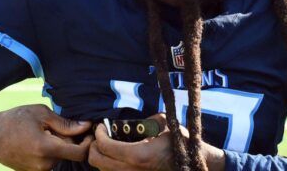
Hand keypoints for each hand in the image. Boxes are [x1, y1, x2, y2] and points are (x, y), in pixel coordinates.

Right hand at [0, 104, 92, 170]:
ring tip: (49, 131)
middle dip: (73, 141)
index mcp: (46, 148)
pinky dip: (51, 151)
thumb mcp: (41, 114)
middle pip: (69, 154)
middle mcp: (43, 164)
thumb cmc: (14, 120)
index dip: (88, 143)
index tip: (88, 132)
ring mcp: (37, 170)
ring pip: (60, 158)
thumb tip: (86, 126)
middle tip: (67, 126)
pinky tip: (42, 139)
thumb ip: (65, 123)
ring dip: (61, 146)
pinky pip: (49, 161)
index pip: (79, 153)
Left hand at [88, 113, 224, 170]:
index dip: (99, 134)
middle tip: (100, 136)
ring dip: (100, 157)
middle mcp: (131, 170)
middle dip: (94, 146)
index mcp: (137, 155)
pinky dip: (108, 166)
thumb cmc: (179, 144)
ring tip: (106, 145)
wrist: (193, 164)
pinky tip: (116, 156)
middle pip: (96, 161)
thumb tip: (132, 121)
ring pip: (102, 170)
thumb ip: (145, 122)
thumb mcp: (163, 126)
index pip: (105, 146)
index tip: (101, 126)